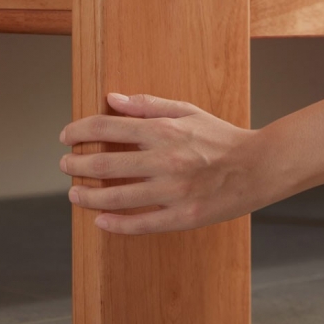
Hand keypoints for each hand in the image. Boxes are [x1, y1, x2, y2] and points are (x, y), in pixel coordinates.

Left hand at [59, 93, 261, 234]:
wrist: (258, 167)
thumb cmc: (222, 137)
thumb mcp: (188, 111)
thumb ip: (148, 105)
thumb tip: (112, 99)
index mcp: (164, 131)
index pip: (106, 128)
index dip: (78, 132)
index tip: (66, 138)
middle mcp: (164, 160)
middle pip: (102, 164)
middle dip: (75, 165)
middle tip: (64, 167)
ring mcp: (172, 192)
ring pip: (116, 196)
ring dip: (87, 196)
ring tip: (74, 194)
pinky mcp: (182, 217)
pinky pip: (141, 224)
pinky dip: (116, 224)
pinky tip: (101, 222)